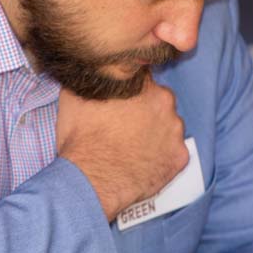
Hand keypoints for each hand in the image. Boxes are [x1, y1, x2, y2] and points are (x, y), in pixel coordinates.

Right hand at [57, 80, 188, 220]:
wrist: (91, 180)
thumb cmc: (81, 139)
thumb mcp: (73, 97)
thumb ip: (92, 79)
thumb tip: (92, 72)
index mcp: (141, 83)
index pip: (142, 77)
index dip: (131, 90)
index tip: (122, 102)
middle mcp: (164, 102)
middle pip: (159, 101)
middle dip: (146, 111)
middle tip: (126, 127)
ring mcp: (175, 130)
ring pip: (168, 127)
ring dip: (156, 134)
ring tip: (134, 147)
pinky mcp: (179, 157)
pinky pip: (174, 153)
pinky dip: (163, 157)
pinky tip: (145, 163)